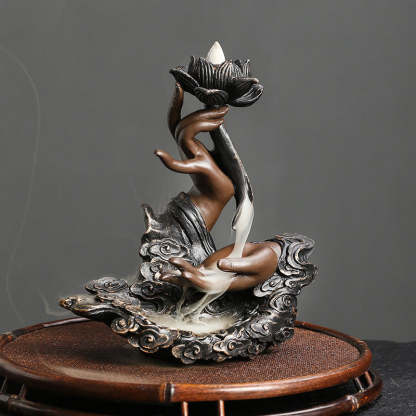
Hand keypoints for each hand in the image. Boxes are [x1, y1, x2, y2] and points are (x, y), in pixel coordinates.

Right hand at [155, 83, 233, 229]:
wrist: (218, 196)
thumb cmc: (220, 172)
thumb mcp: (218, 146)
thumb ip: (212, 132)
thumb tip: (218, 110)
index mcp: (189, 144)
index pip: (177, 120)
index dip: (176, 103)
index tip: (180, 85)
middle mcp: (186, 149)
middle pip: (182, 125)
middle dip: (200, 112)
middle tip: (222, 109)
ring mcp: (190, 158)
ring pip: (184, 133)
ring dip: (203, 121)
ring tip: (222, 119)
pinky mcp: (198, 169)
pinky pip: (179, 166)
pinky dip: (168, 161)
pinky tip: (158, 154)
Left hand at [160, 241, 279, 291]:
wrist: (267, 255)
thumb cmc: (264, 261)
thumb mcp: (254, 262)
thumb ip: (238, 264)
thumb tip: (219, 265)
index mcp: (228, 283)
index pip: (209, 285)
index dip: (197, 281)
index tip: (186, 275)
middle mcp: (218, 280)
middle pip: (195, 283)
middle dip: (179, 279)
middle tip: (163, 274)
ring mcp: (214, 272)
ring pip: (193, 276)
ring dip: (177, 275)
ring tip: (160, 272)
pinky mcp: (212, 264)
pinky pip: (195, 267)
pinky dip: (183, 266)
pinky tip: (172, 263)